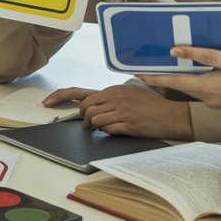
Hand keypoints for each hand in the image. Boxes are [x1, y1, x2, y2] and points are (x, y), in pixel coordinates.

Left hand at [47, 82, 194, 138]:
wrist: (173, 116)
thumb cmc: (153, 105)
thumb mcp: (132, 92)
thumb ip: (112, 96)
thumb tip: (93, 105)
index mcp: (114, 89)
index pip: (81, 93)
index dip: (60, 97)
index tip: (47, 102)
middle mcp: (116, 98)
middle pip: (85, 109)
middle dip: (84, 118)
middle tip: (88, 123)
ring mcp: (122, 111)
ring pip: (93, 121)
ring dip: (94, 126)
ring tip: (104, 126)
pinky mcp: (127, 125)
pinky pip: (107, 130)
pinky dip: (107, 131)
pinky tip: (116, 129)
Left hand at [139, 46, 220, 114]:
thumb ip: (205, 55)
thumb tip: (177, 51)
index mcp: (207, 86)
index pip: (173, 81)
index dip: (154, 77)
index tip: (137, 73)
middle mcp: (207, 96)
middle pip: (178, 85)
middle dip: (161, 77)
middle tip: (145, 68)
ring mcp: (215, 100)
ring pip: (190, 87)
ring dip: (177, 78)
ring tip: (165, 67)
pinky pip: (202, 89)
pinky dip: (192, 80)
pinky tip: (194, 72)